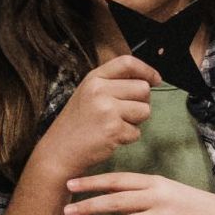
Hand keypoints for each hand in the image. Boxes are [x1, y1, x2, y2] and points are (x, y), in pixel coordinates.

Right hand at [33, 55, 161, 182]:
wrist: (58, 151)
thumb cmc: (76, 124)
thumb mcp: (88, 94)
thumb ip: (112, 84)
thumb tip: (147, 81)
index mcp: (94, 78)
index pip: (127, 63)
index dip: (147, 70)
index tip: (156, 79)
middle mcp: (99, 90)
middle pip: (143, 88)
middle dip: (140, 103)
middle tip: (124, 114)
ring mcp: (106, 109)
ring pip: (145, 110)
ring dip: (135, 122)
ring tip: (115, 126)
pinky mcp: (113, 129)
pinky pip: (137, 132)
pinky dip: (127, 138)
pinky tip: (110, 138)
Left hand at [64, 171, 214, 214]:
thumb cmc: (192, 206)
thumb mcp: (168, 190)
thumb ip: (143, 191)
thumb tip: (113, 194)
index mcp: (154, 183)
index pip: (117, 180)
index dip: (92, 182)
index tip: (70, 184)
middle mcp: (158, 197)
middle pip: (116, 200)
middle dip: (89, 206)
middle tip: (66, 211)